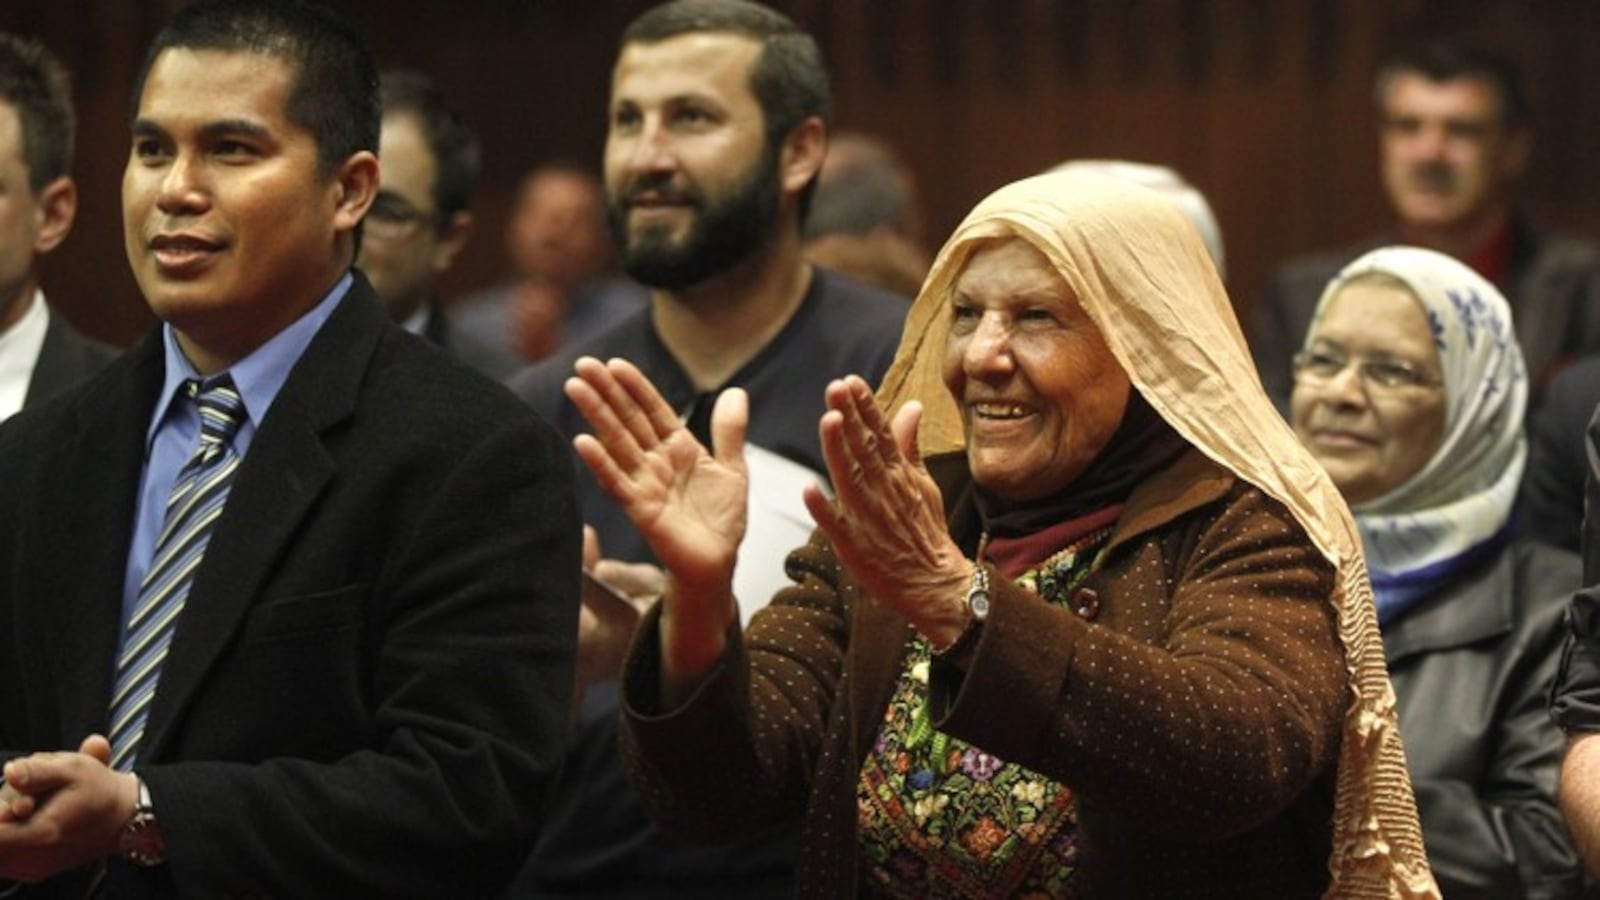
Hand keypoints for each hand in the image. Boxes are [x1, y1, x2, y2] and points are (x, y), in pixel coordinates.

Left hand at [0, 735, 134, 882]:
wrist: (124, 819)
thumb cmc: (101, 792)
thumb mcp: (75, 768)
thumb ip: (36, 771)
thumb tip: (11, 772)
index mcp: (40, 833)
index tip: (20, 802)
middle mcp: (31, 859)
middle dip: (2, 811)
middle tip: (28, 798)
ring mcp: (29, 869)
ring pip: (0, 847)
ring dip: (6, 826)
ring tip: (32, 807)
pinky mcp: (30, 872)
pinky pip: (4, 857)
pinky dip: (9, 838)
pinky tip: (30, 820)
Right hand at [566, 357, 747, 676]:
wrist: (719, 563)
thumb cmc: (722, 521)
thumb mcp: (733, 469)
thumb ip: (730, 432)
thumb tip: (736, 391)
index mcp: (678, 448)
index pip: (653, 410)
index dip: (635, 387)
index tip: (615, 364)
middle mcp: (656, 462)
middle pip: (628, 419)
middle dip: (606, 391)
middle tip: (582, 364)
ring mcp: (645, 484)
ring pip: (617, 443)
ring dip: (596, 415)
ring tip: (575, 388)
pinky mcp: (640, 510)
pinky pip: (618, 482)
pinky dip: (600, 462)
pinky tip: (582, 441)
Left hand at [802, 377, 971, 645]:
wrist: (935, 583)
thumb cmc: (925, 532)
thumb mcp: (923, 483)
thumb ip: (909, 445)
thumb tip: (911, 406)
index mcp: (898, 474)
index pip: (880, 433)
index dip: (866, 406)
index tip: (852, 381)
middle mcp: (882, 490)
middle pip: (863, 448)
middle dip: (850, 416)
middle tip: (835, 388)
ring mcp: (867, 517)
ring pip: (849, 477)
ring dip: (838, 450)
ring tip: (829, 421)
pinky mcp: (853, 544)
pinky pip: (835, 524)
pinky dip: (822, 507)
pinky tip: (808, 488)